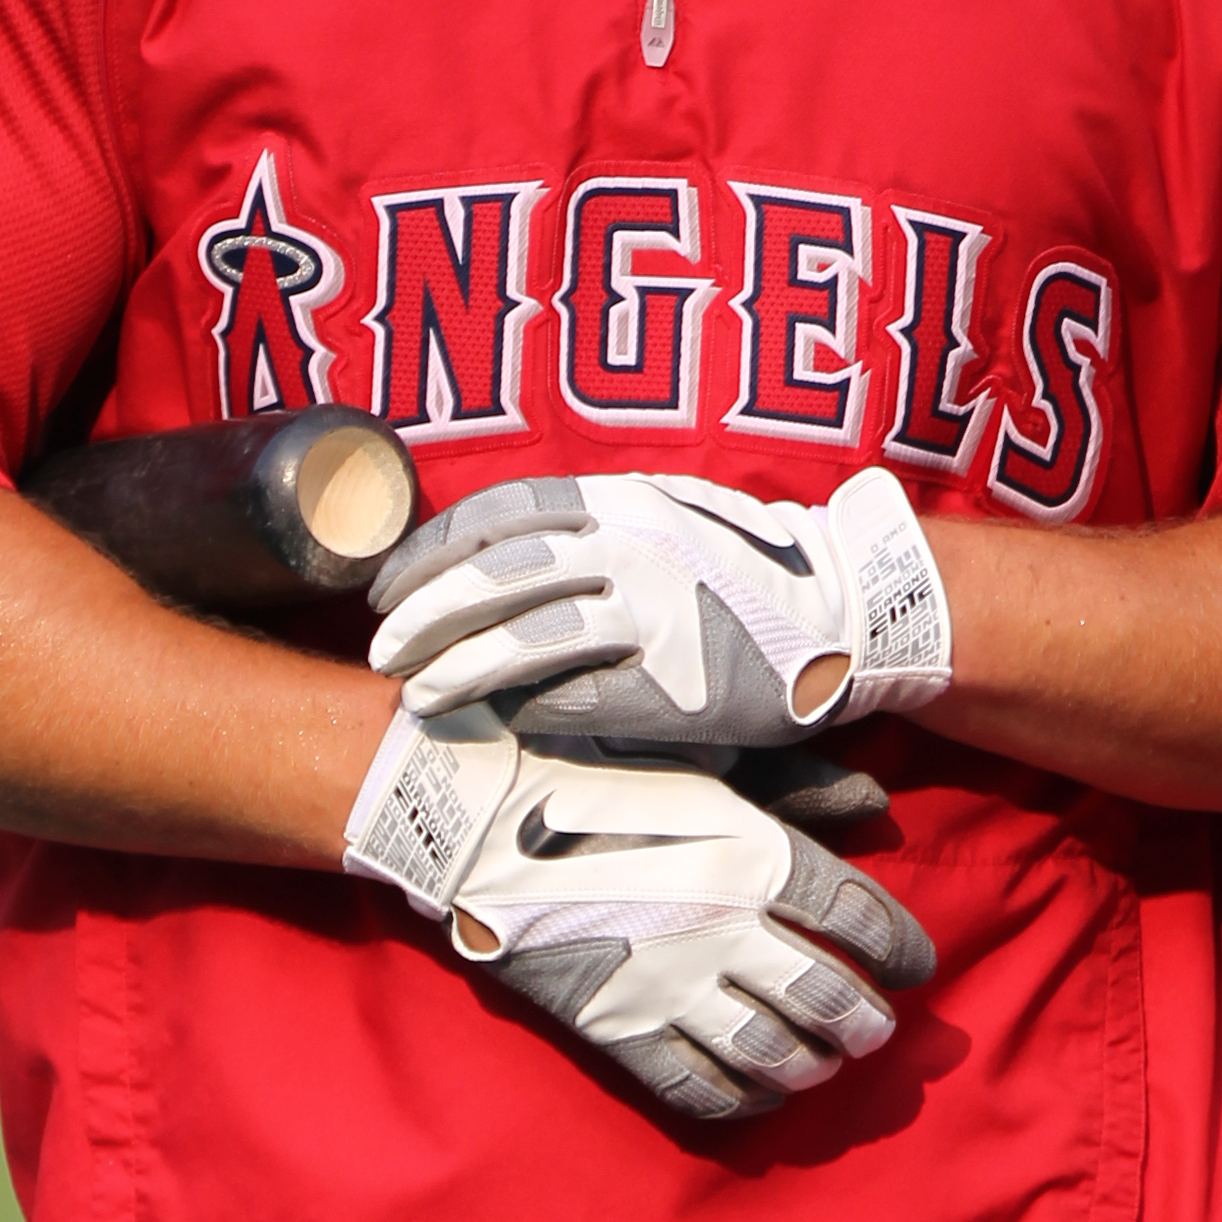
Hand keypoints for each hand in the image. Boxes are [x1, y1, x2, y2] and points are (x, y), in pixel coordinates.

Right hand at [342, 705, 934, 1119]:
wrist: (464, 809)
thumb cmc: (582, 762)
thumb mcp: (693, 754)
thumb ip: (792, 784)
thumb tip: (877, 802)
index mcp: (749, 850)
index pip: (863, 922)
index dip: (901, 950)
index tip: (913, 964)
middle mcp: (725, 927)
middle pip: (834, 1002)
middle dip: (866, 1020)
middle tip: (872, 1022)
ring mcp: (671, 986)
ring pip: (778, 1058)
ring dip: (815, 1065)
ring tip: (821, 1059)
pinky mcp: (618, 1030)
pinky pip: (704, 1092)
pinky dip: (745, 1103)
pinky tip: (756, 1091)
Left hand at [367, 466, 950, 747]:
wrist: (840, 613)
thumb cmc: (734, 570)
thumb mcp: (657, 517)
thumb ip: (583, 530)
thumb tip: (484, 560)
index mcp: (615, 499)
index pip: (492, 515)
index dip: (428, 552)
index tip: (384, 587)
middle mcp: (625, 544)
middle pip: (492, 577)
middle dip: (424, 616)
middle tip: (381, 650)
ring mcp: (650, 611)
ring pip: (524, 641)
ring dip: (460, 671)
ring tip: (417, 696)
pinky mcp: (674, 680)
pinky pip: (578, 697)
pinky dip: (529, 710)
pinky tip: (500, 722)